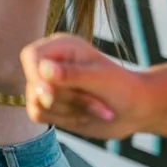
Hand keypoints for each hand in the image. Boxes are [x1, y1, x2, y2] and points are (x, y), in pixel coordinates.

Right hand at [20, 34, 150, 139]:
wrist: (136, 110)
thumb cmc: (123, 88)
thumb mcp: (100, 78)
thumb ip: (71, 74)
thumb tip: (43, 70)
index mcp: (61, 46)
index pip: (30, 56)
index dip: (35, 75)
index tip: (48, 95)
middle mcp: (50, 63)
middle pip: (35, 84)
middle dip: (66, 99)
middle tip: (97, 100)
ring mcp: (47, 85)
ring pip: (37, 102)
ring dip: (70, 110)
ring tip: (98, 108)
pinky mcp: (48, 105)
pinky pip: (39, 115)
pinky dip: (65, 119)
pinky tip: (85, 115)